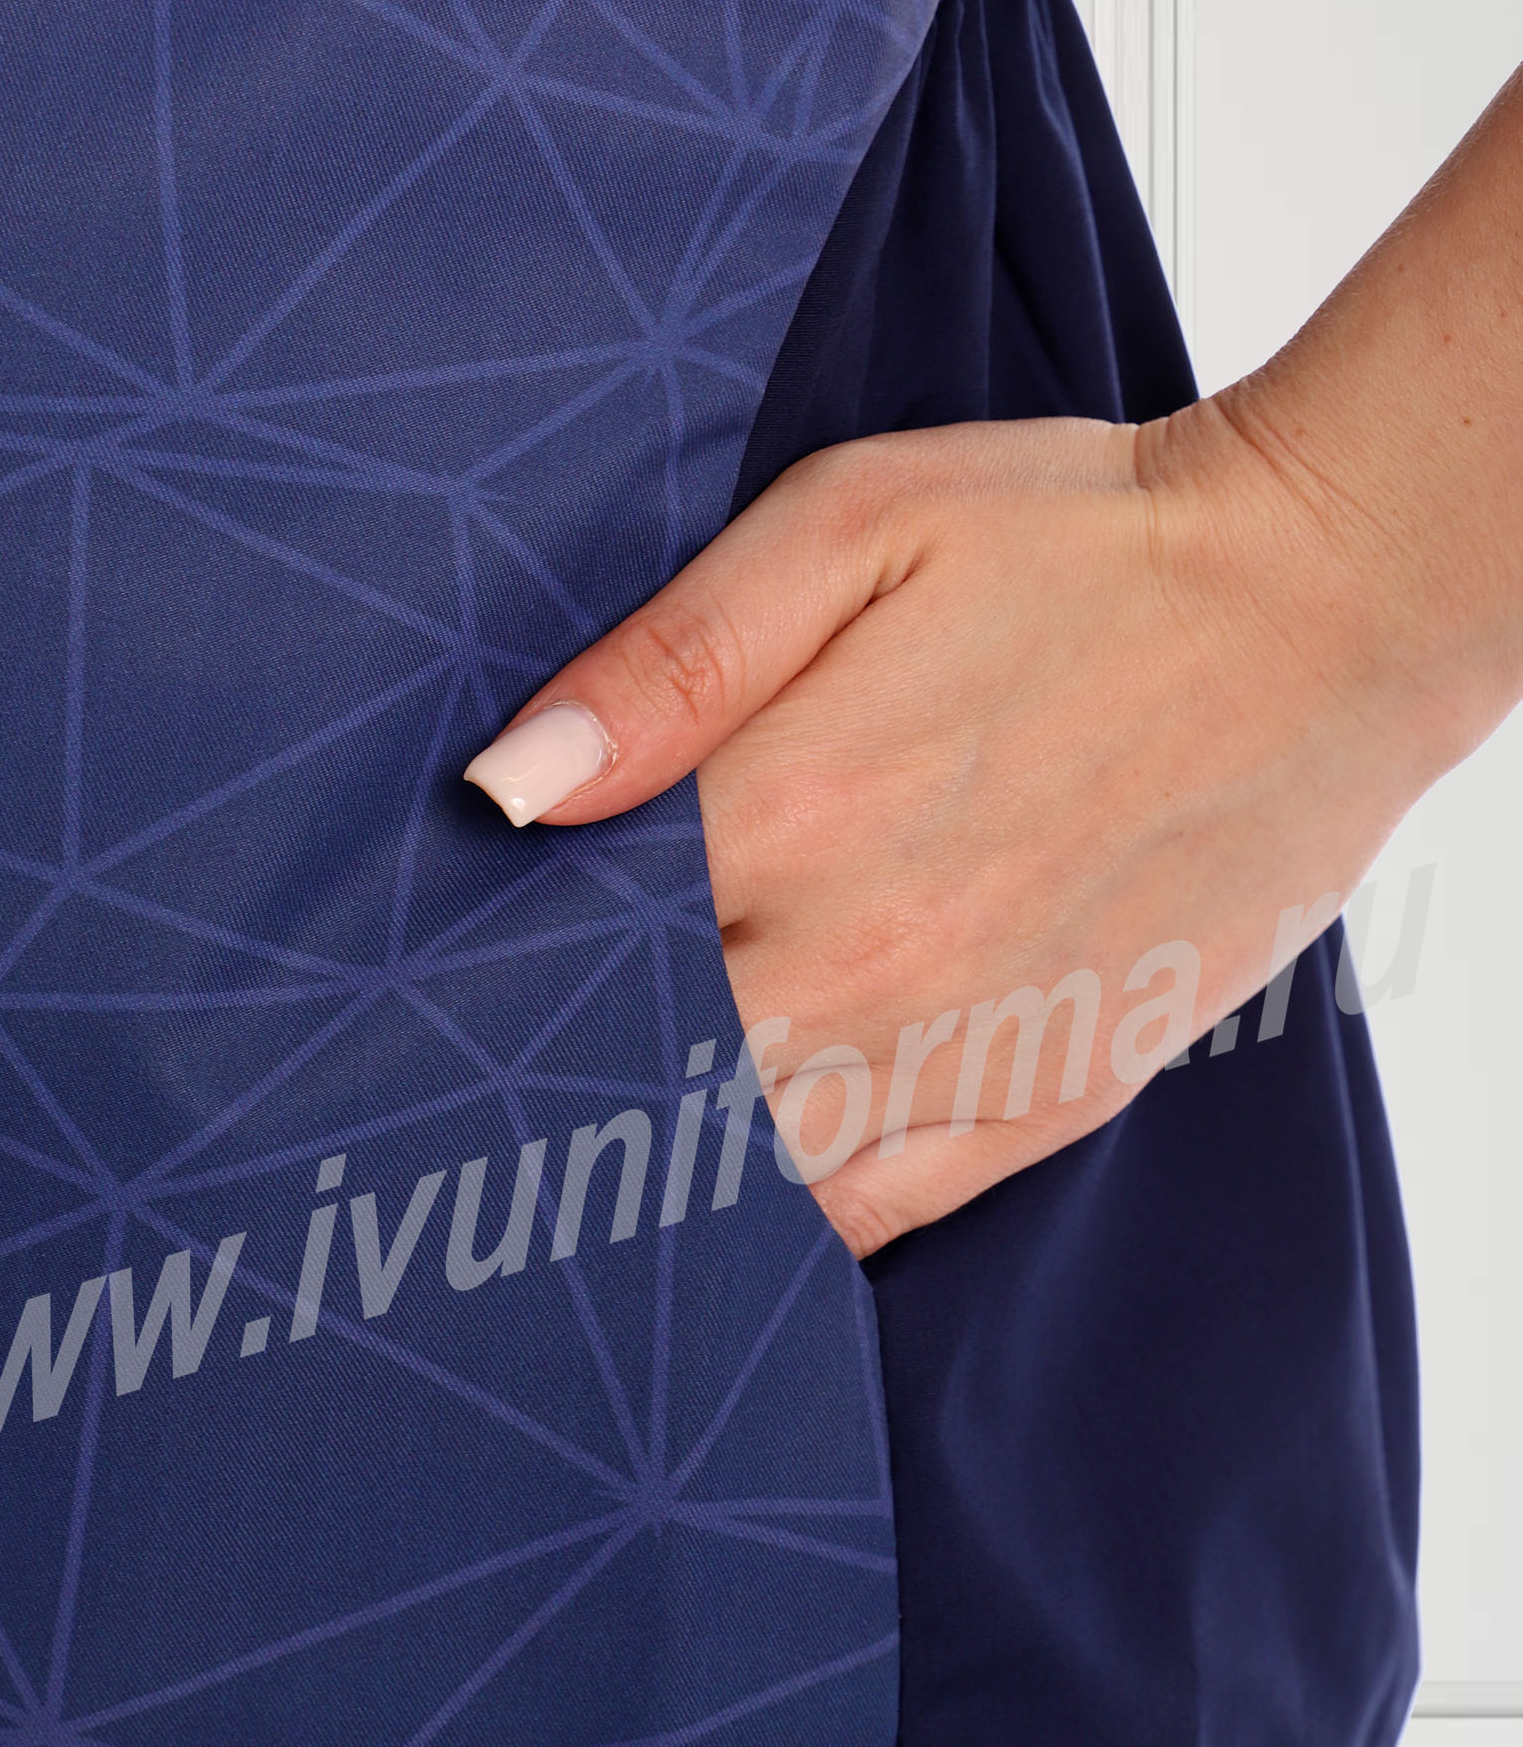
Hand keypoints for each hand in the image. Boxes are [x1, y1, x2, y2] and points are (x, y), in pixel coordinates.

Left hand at [464, 63, 1522, 1252]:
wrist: (1325, 604)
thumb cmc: (1080, 545)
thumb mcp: (851, 525)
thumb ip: (668, 664)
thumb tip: (503, 791)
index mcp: (790, 813)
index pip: (571, 958)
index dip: (489, 997)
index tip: (423, 1024)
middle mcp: (867, 960)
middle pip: (639, 1087)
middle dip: (548, 1102)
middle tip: (460, 1136)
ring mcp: (966, 1044)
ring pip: (750, 1173)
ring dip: (653, 1180)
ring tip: (570, 1185)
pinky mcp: (1050, 1092)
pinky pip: (879, 1211)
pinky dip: (792, 1222)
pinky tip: (733, 1207)